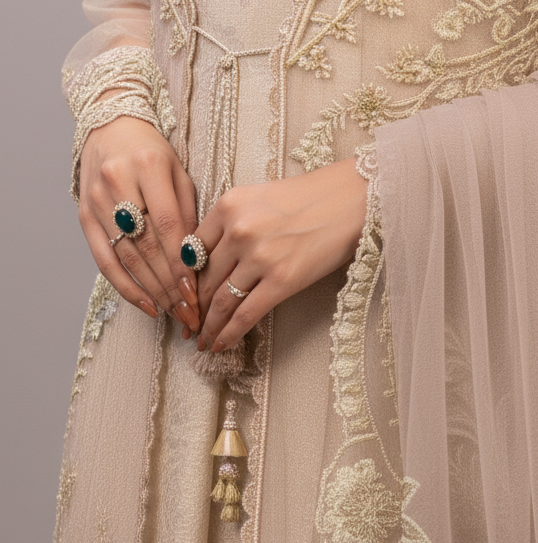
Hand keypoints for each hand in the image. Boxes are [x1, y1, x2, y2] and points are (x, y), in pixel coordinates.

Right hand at [79, 116, 200, 335]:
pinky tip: (146, 303)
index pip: (167, 225)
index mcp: (148, 167)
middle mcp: (118, 183)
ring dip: (152, 290)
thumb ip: (187, 209)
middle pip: (147, 246)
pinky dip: (125, 286)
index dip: (181, 262)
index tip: (197, 291)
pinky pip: (104, 260)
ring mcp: (97, 201)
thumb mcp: (177, 170)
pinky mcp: (84, 216)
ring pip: (126, 257)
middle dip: (170, 284)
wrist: (110, 128)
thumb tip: (195, 257)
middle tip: (190, 311)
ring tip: (174, 312)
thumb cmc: (151, 151)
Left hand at [195, 157, 368, 351]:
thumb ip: (231, 223)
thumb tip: (208, 262)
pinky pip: (246, 314)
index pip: (192, 250)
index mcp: (229, 204)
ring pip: (221, 301)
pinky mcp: (282, 279)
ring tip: (200, 341)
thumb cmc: (308, 197)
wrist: (350, 199)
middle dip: (193, 307)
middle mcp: (239, 229)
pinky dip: (229, 334)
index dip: (184, 279)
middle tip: (186, 324)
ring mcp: (260, 256)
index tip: (182, 295)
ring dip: (208, 326)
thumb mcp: (258, 197)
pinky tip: (220, 345)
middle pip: (205, 278)